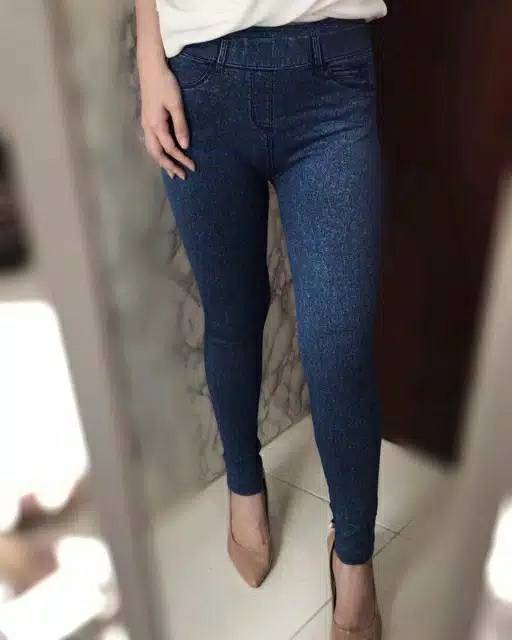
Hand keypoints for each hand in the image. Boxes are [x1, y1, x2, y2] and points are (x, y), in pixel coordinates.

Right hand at [140, 59, 195, 179]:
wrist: (150, 66)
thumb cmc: (165, 83)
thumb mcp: (176, 103)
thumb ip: (180, 125)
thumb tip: (185, 145)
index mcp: (156, 124)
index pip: (170, 148)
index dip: (181, 159)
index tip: (192, 167)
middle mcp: (148, 127)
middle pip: (157, 153)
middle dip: (169, 166)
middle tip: (181, 177)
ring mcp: (145, 123)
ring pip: (151, 149)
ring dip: (161, 161)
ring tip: (171, 171)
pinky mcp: (146, 119)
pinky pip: (150, 142)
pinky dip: (157, 152)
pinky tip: (162, 154)